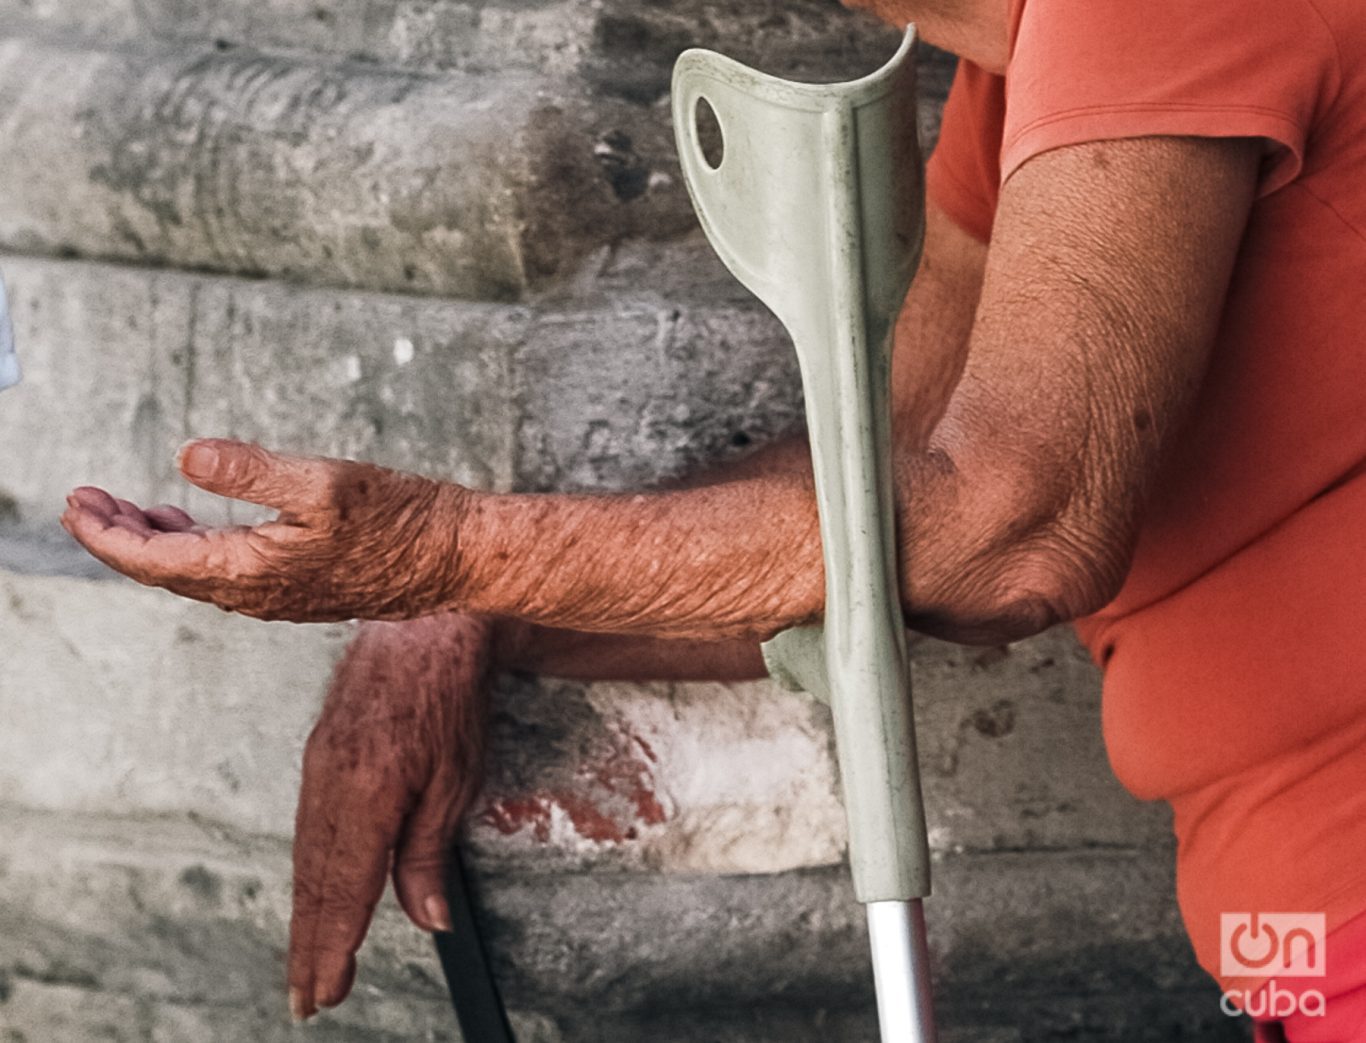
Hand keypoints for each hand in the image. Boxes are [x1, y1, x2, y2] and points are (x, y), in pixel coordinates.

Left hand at [60, 439, 468, 621]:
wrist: (458, 557)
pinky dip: (198, 546)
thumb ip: (251, 471)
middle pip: (166, 570)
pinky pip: (229, 574)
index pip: (153, 559)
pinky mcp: (303, 588)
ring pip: (197, 573)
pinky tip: (199, 523)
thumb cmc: (402, 519)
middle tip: (84, 500)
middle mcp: (258, 594)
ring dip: (158, 540)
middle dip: (119, 535)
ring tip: (130, 509)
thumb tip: (186, 458)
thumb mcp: (325, 482)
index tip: (75, 501)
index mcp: (251, 571)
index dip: (106, 532)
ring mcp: (281, 596)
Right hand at [288, 613, 493, 1020]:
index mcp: (369, 795)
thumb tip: (426, 918)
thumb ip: (429, 853)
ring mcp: (318, 767)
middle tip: (306, 998)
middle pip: (314, 884)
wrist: (424, 625)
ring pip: (305, 858)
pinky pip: (307, 825)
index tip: (326, 991)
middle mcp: (331, 786)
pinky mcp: (318, 753)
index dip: (335, 946)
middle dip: (310, 945)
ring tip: (307, 960)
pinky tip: (313, 892)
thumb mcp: (455, 781)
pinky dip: (307, 869)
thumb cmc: (449, 698)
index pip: (346, 890)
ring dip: (305, 914)